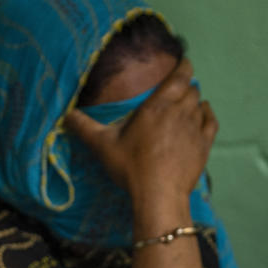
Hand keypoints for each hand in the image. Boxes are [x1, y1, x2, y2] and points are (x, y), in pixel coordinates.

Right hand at [65, 58, 217, 211]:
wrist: (159, 193)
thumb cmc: (130, 166)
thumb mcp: (102, 146)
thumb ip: (84, 127)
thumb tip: (66, 115)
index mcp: (157, 106)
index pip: (179, 76)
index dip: (183, 67)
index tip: (182, 63)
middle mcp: (180, 111)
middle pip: (191, 90)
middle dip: (185, 88)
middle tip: (175, 91)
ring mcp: (195, 128)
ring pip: (200, 104)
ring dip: (193, 102)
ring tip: (184, 106)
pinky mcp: (204, 144)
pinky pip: (211, 120)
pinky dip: (206, 114)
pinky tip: (202, 115)